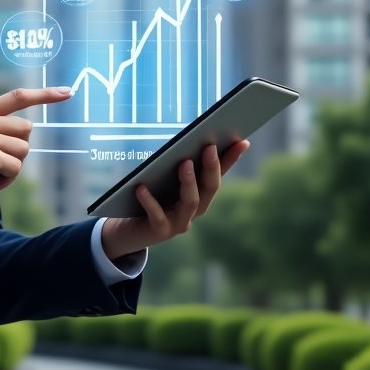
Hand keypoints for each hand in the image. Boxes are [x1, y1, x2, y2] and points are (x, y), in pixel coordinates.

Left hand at [101, 139, 249, 259]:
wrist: (127, 229)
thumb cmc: (149, 198)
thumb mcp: (164, 178)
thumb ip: (178, 163)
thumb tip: (190, 139)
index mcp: (199, 195)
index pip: (219, 173)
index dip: (231, 158)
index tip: (241, 141)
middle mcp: (194, 210)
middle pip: (209, 188)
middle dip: (211, 167)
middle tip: (209, 146)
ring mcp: (179, 222)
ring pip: (190, 202)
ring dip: (189, 182)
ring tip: (184, 162)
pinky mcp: (160, 231)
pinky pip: (157, 216)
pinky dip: (150, 201)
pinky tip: (141, 187)